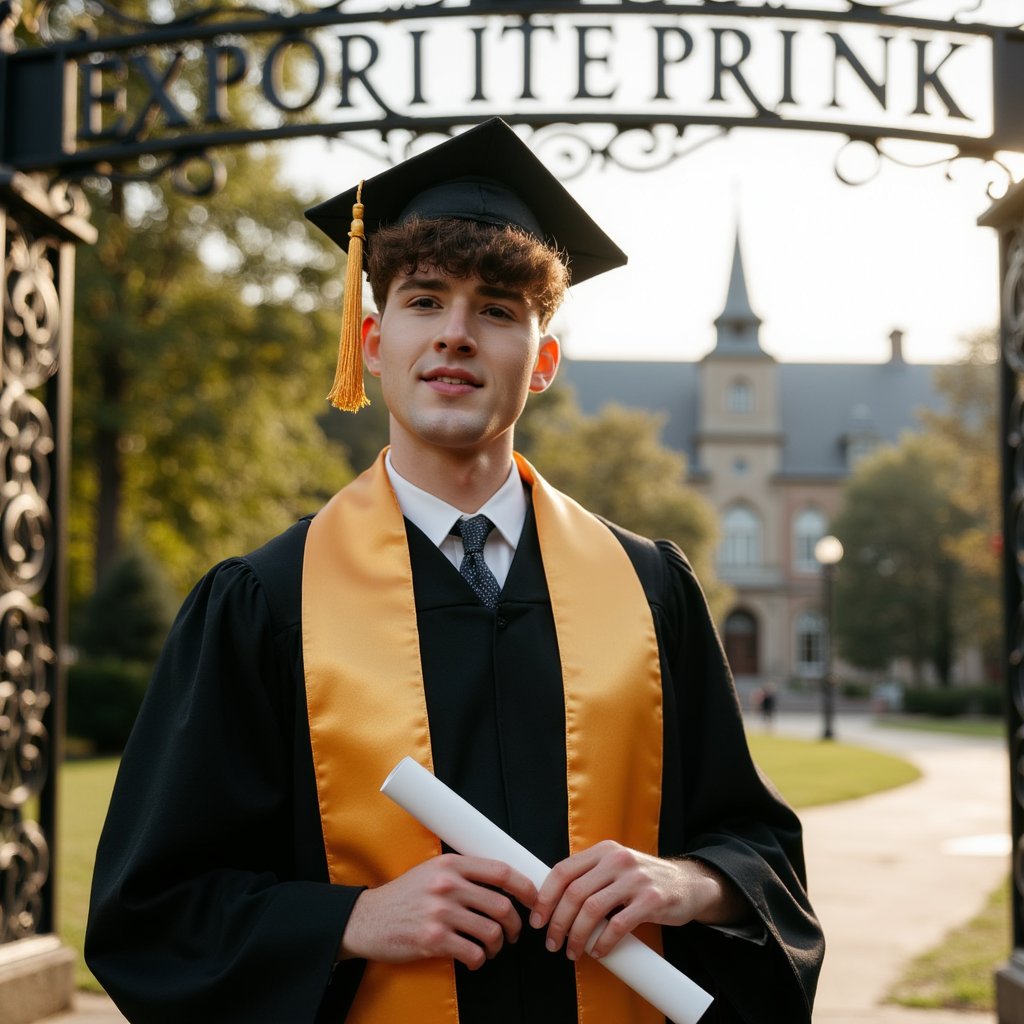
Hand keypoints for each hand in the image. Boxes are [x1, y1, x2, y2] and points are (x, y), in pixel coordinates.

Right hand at [339, 854, 537, 969]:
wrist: (367, 919)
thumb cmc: (403, 896)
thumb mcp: (431, 872)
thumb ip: (462, 873)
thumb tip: (500, 881)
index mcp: (450, 865)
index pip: (500, 871)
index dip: (524, 886)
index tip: (534, 898)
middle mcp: (447, 886)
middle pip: (501, 905)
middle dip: (515, 924)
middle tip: (513, 932)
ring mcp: (440, 913)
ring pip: (491, 931)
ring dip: (498, 945)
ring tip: (492, 947)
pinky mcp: (433, 940)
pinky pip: (473, 953)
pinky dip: (479, 960)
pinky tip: (474, 958)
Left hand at [529, 842, 745, 960]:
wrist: (687, 884)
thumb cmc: (643, 880)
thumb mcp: (615, 867)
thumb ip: (589, 876)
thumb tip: (553, 902)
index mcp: (603, 851)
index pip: (563, 870)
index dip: (545, 896)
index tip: (537, 920)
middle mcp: (617, 860)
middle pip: (574, 893)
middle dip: (558, 922)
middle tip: (552, 943)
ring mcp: (635, 879)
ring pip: (592, 909)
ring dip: (577, 936)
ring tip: (572, 951)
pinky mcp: (651, 900)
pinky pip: (618, 925)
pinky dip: (603, 942)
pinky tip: (598, 952)